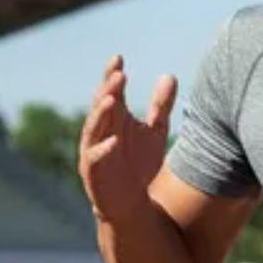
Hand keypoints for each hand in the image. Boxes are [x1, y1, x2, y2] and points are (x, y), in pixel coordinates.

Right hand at [79, 55, 174, 224]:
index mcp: (113, 118)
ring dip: (101, 113)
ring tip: (112, 99)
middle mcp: (100, 130)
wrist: (131, 204)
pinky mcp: (92, 172)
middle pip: (101, 104)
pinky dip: (103, 149)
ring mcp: (93, 149)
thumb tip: (170, 75)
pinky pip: (95, 158)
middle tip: (118, 75)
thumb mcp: (155, 134)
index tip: (119, 58)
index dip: (112, 74)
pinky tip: (114, 142)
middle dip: (108, 89)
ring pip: (93, 127)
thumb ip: (160, 107)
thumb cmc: (139, 165)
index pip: (110, 90)